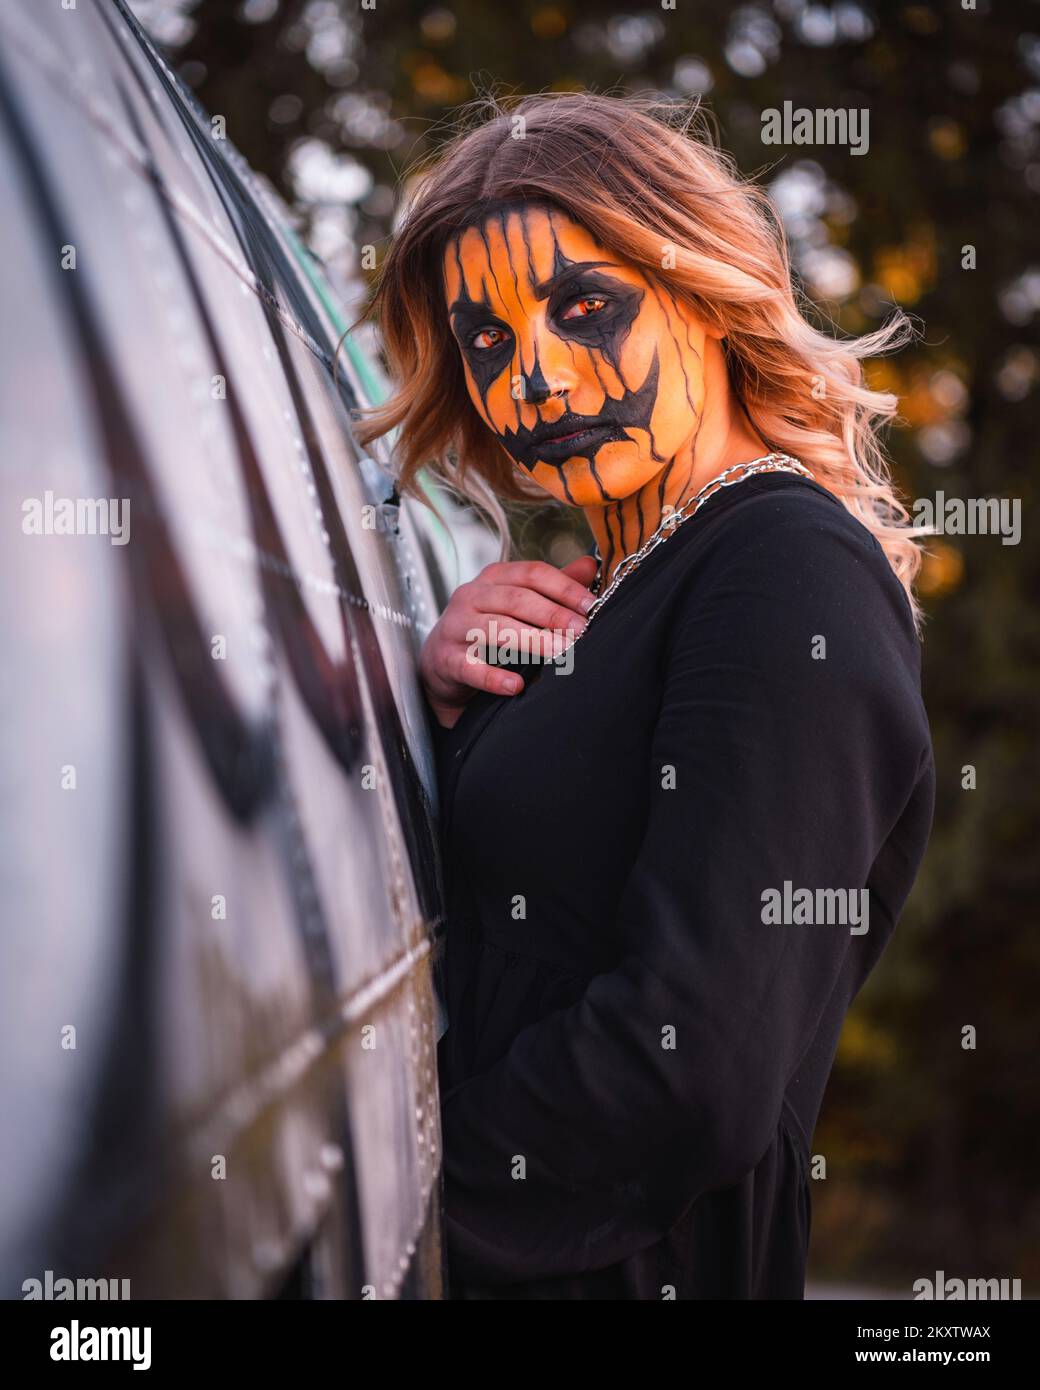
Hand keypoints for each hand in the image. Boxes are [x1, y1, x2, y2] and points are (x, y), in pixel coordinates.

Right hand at [419, 555, 597, 728]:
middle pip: (516, 599)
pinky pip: (470, 667)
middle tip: (581, 631)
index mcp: (493, 578)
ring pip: (496, 629)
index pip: (532, 573)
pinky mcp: (446, 659)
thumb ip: (552, 587)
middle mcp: (471, 596)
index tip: (591, 606)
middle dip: (552, 615)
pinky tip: (516, 686)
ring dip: (532, 641)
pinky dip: (494, 677)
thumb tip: (590, 565)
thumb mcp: (517, 604)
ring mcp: (455, 627)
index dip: (564, 587)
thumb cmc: (486, 629)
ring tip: (560, 653)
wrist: (441, 662)